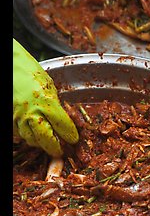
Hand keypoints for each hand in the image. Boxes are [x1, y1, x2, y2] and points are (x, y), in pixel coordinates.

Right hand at [13, 39, 78, 156]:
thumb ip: (55, 105)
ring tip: (48, 143)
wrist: (10, 65)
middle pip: (46, 139)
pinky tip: (33, 133)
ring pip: (30, 139)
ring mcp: (18, 117)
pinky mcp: (9, 118)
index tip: (74, 139)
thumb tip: (63, 119)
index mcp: (47, 103)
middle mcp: (32, 113)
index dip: (70, 135)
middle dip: (55, 148)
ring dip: (40, 143)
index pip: (63, 126)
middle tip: (61, 151)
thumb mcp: (50, 87)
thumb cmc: (30, 72)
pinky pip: (19, 133)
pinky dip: (27, 135)